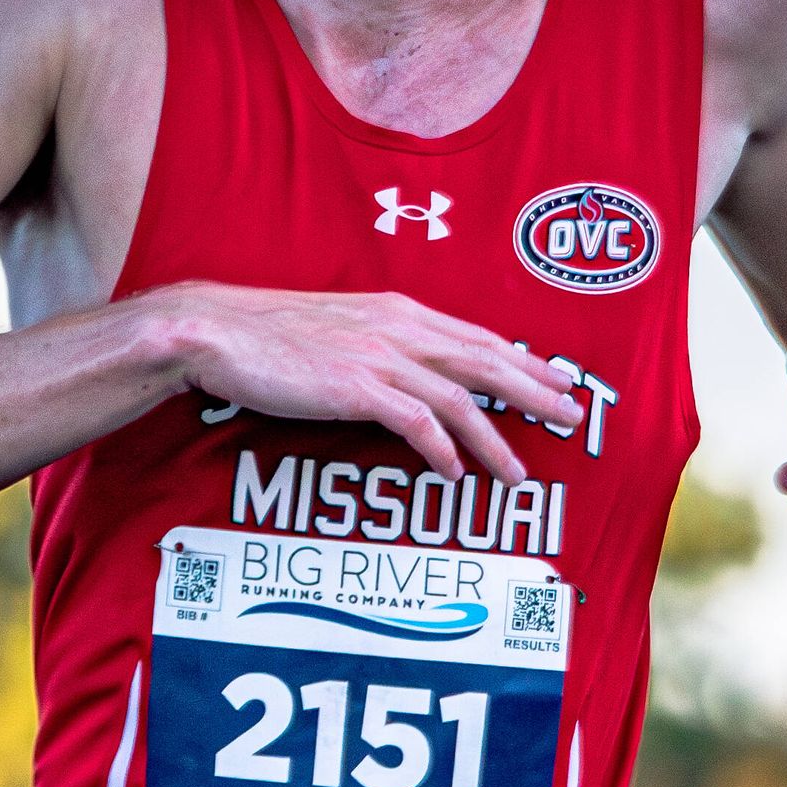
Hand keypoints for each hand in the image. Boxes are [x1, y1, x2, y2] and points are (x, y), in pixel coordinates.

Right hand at [152, 283, 579, 485]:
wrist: (216, 331)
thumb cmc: (268, 335)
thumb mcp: (337, 330)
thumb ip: (378, 345)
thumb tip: (405, 377)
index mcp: (397, 311)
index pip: (475, 337)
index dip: (522, 360)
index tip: (556, 379)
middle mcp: (397, 328)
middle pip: (485, 362)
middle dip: (534, 391)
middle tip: (570, 417)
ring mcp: (379, 357)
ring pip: (460, 399)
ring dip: (494, 440)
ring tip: (518, 473)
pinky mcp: (355, 387)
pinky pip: (416, 423)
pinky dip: (442, 450)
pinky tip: (454, 474)